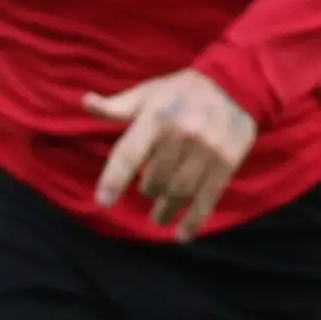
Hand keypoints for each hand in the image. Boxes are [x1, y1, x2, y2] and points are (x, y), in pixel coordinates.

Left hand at [87, 68, 256, 237]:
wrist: (234, 84)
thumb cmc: (180, 92)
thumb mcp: (147, 94)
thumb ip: (116, 107)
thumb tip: (85, 102)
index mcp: (156, 117)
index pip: (128, 154)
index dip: (114, 180)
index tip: (103, 202)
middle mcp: (181, 134)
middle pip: (154, 179)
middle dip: (148, 189)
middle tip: (148, 190)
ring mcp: (206, 151)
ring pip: (178, 193)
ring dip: (166, 209)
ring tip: (159, 216)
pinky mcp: (226, 163)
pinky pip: (206, 199)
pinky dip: (193, 221)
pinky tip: (182, 234)